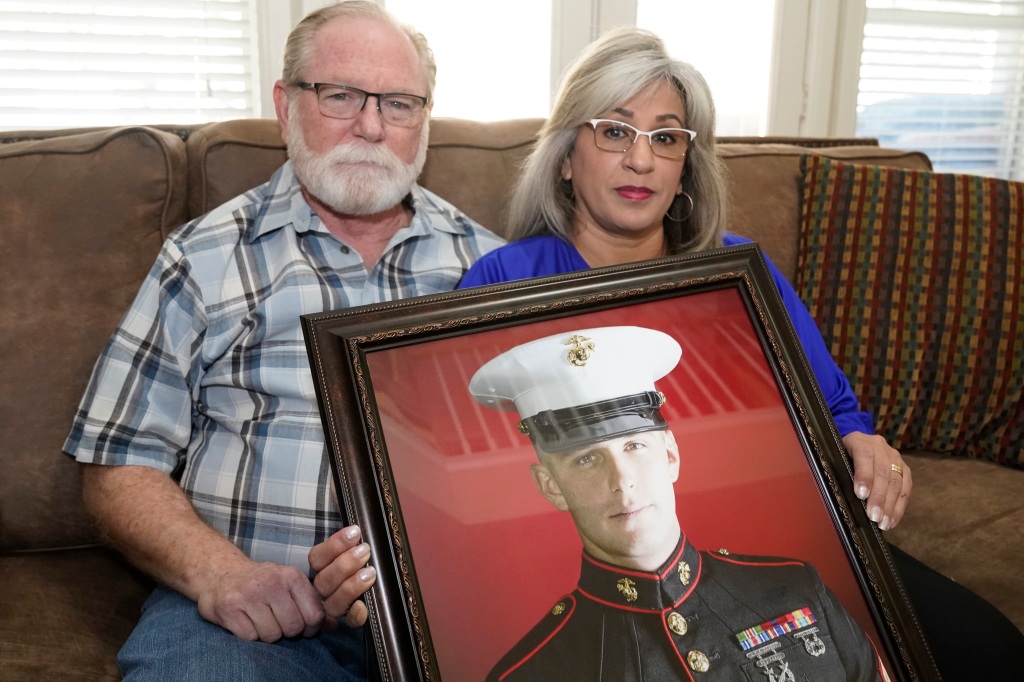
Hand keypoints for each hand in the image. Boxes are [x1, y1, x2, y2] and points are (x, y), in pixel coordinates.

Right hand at [197, 559, 327, 641]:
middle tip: (278, 622)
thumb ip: (312, 605)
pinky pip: (251, 638)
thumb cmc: (261, 584)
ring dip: (268, 635)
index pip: (315, 615)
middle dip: (288, 632)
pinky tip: (246, 621)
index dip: (312, 628)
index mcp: (292, 576)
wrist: (220, 573)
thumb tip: (333, 627)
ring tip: (261, 620)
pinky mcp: (229, 608)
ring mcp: (249, 595)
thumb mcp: (289, 586)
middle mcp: (272, 582)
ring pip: (272, 635)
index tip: (303, 627)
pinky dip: (250, 636)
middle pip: (293, 628)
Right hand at [308, 525, 376, 628]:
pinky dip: (356, 614)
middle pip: (323, 582)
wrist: (380, 593)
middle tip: (365, 551)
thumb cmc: (365, 564)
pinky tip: (362, 605)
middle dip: (345, 564)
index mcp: (322, 570)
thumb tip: (356, 530)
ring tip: (370, 572)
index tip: (355, 532)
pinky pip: (349, 622)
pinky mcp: (351, 621)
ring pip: (333, 603)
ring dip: (351, 586)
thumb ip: (351, 543)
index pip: (317, 558)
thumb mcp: (356, 551)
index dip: (334, 545)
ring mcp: (335, 608)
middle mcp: (324, 590)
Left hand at [843, 431, 911, 530]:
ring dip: (890, 505)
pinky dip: (899, 507)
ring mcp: (894, 457)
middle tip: (873, 516)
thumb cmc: (842, 455)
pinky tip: (892, 520)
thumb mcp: (836, 457)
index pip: (864, 456)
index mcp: (859, 441)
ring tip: (883, 523)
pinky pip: (905, 488)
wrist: (858, 443)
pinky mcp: (904, 468)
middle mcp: (879, 447)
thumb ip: (840, 471)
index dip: (864, 475)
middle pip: (883, 472)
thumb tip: (843, 496)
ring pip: (896, 481)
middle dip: (879, 497)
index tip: (861, 495)